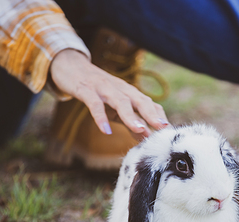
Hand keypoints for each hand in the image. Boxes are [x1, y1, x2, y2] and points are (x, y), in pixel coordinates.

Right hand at [49, 49, 168, 136]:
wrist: (70, 66)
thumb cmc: (96, 90)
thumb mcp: (113, 107)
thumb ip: (129, 121)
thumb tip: (145, 137)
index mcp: (128, 92)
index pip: (148, 103)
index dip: (158, 115)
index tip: (168, 130)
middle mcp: (119, 88)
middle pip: (139, 100)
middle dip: (152, 114)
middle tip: (162, 128)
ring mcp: (103, 88)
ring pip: (120, 101)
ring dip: (131, 116)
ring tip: (140, 129)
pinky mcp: (86, 90)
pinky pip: (95, 104)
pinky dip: (100, 117)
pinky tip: (105, 130)